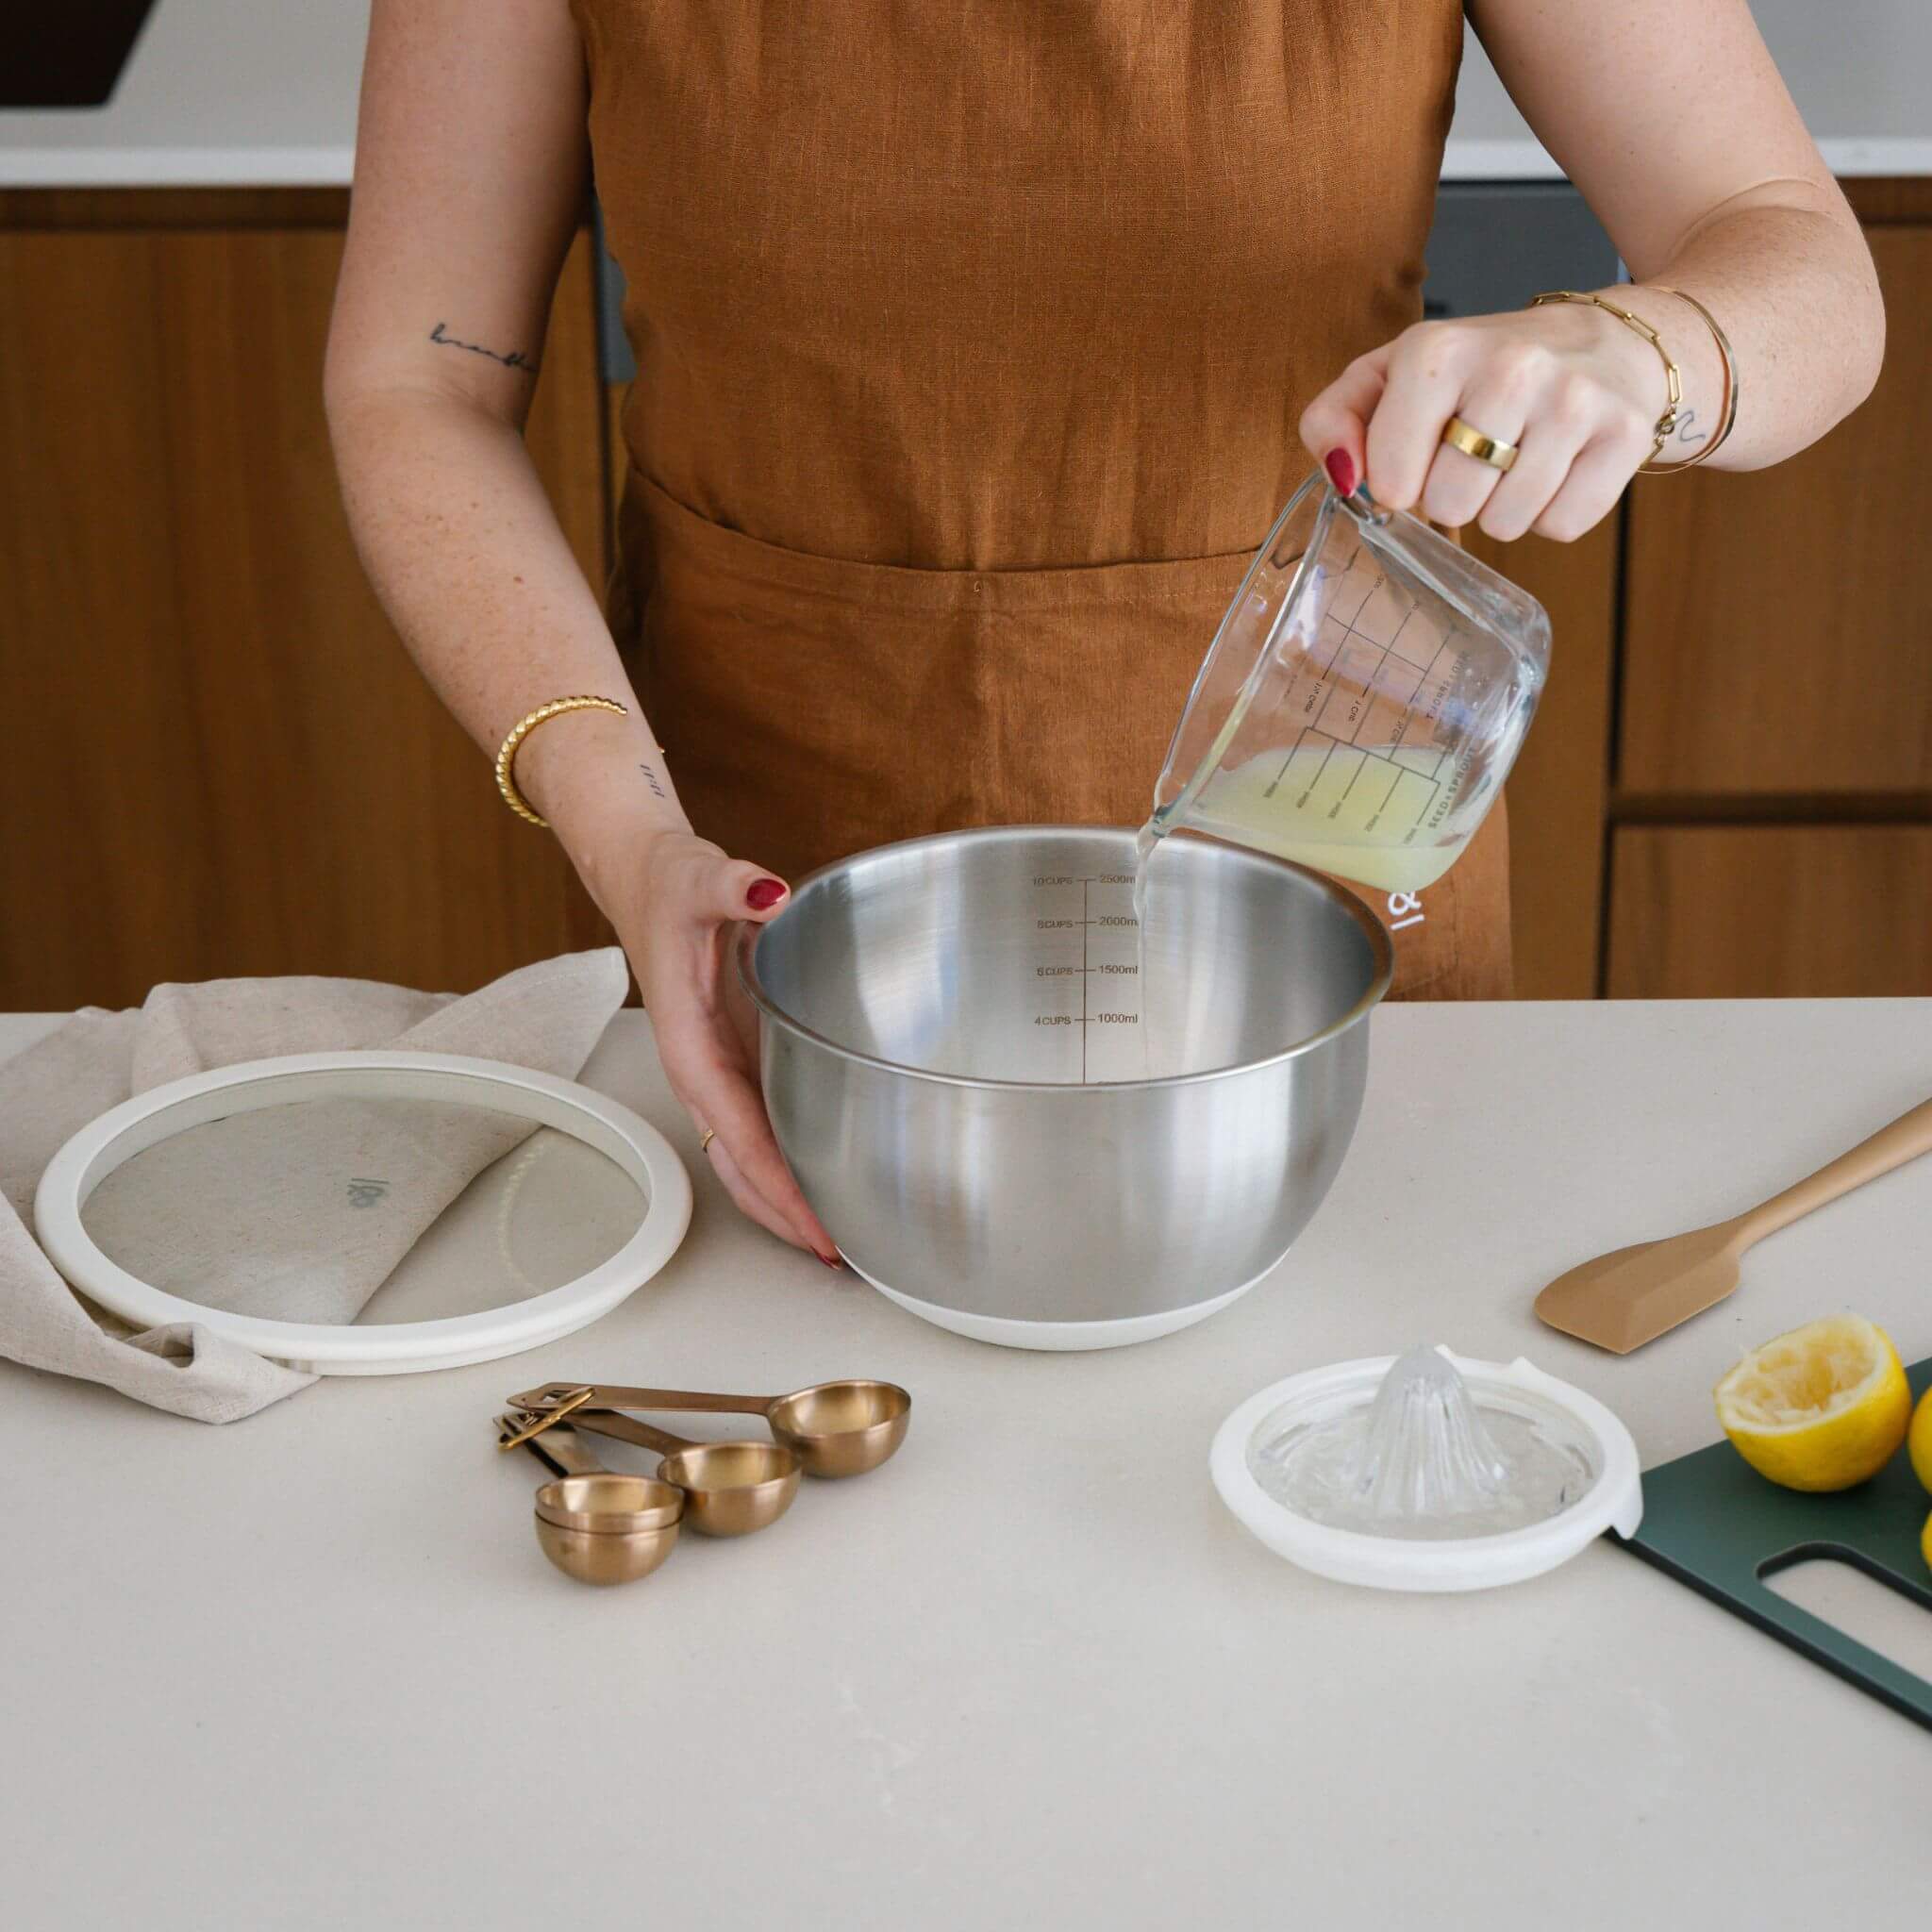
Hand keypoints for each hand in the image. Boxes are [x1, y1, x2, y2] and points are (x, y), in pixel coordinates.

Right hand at [607, 829, 840, 1264]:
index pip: (737, 1130)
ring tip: (837, 1238)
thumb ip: (731, 886)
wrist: (647, 881)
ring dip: (784, 1201)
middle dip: (784, 1214)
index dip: (777, 1180)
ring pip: (747, 1159)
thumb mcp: (699, 878)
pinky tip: (825, 1180)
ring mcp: (721, 1073)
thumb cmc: (669, 888)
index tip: (813, 1220)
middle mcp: (703, 1072)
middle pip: (740, 1166)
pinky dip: (788, 1165)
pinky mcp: (738, 1062)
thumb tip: (765, 890)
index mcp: (689, 1045)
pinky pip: (760, 1129)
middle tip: (839, 1252)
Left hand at [1299, 298, 1668, 541]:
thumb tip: (1342, 477)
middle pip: (1450, 506)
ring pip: (1506, 524)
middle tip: (1475, 456)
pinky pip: (1561, 526)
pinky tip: (1558, 467)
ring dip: (1502, 510)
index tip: (1418, 458)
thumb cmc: (1475, 373)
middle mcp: (1511, 367)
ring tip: (1516, 460)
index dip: (1398, 485)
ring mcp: (1574, 400)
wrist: (1604, 343)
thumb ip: (1332, 421)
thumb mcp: (1389, 377)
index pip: (1391, 478)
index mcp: (1437, 350)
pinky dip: (1551, 513)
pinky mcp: (1624, 434)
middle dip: (1453, 498)